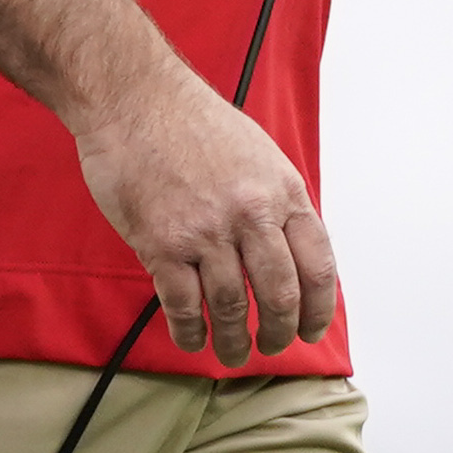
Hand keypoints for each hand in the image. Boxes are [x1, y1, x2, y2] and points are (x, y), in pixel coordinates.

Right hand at [75, 58, 337, 364]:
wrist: (134, 99)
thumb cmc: (191, 120)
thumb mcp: (259, 153)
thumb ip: (277, 202)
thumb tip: (289, 251)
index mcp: (282, 192)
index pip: (318, 267)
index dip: (318, 309)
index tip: (312, 329)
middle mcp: (251, 215)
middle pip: (280, 296)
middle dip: (279, 333)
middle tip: (273, 345)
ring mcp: (206, 232)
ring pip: (232, 308)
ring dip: (234, 342)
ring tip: (232, 353)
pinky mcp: (162, 245)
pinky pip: (183, 306)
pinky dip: (190, 331)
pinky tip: (193, 338)